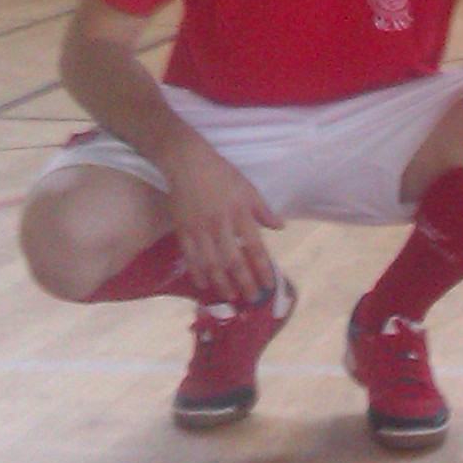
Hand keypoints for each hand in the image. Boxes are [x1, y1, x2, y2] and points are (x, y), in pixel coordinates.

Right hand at [161, 142, 282, 300]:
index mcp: (240, 214)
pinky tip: (203, 285)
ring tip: (230, 297)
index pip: (255, 248)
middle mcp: (220, 225)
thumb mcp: (248, 189)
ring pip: (211, 263)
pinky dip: (197, 272)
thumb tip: (280, 227)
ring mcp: (199, 229)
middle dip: (244, 282)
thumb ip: (263, 211)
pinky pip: (190, 256)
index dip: (262, 268)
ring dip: (221, 283)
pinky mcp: (182, 229)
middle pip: (233, 261)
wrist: (187, 163)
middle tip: (252, 299)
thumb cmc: (222, 174)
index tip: (269, 284)